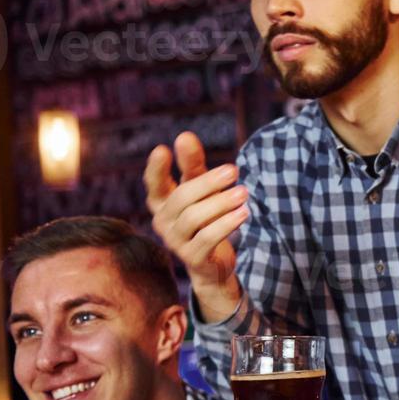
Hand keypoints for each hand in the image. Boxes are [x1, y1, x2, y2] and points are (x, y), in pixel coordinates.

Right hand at [144, 131, 246, 322]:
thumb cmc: (206, 217)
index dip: (156, 169)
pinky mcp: (192, 258)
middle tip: (234, 170)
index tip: (162, 150)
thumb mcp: (202, 189)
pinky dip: (227, 223)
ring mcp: (175, 241)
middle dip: (208, 182)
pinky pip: (208, 237)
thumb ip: (193, 165)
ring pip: (195, 217)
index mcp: (161, 202)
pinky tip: (244, 213)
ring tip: (244, 192)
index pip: (154, 184)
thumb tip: (185, 135)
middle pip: (182, 197)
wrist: (212, 264)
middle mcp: (162, 221)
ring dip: (222, 202)